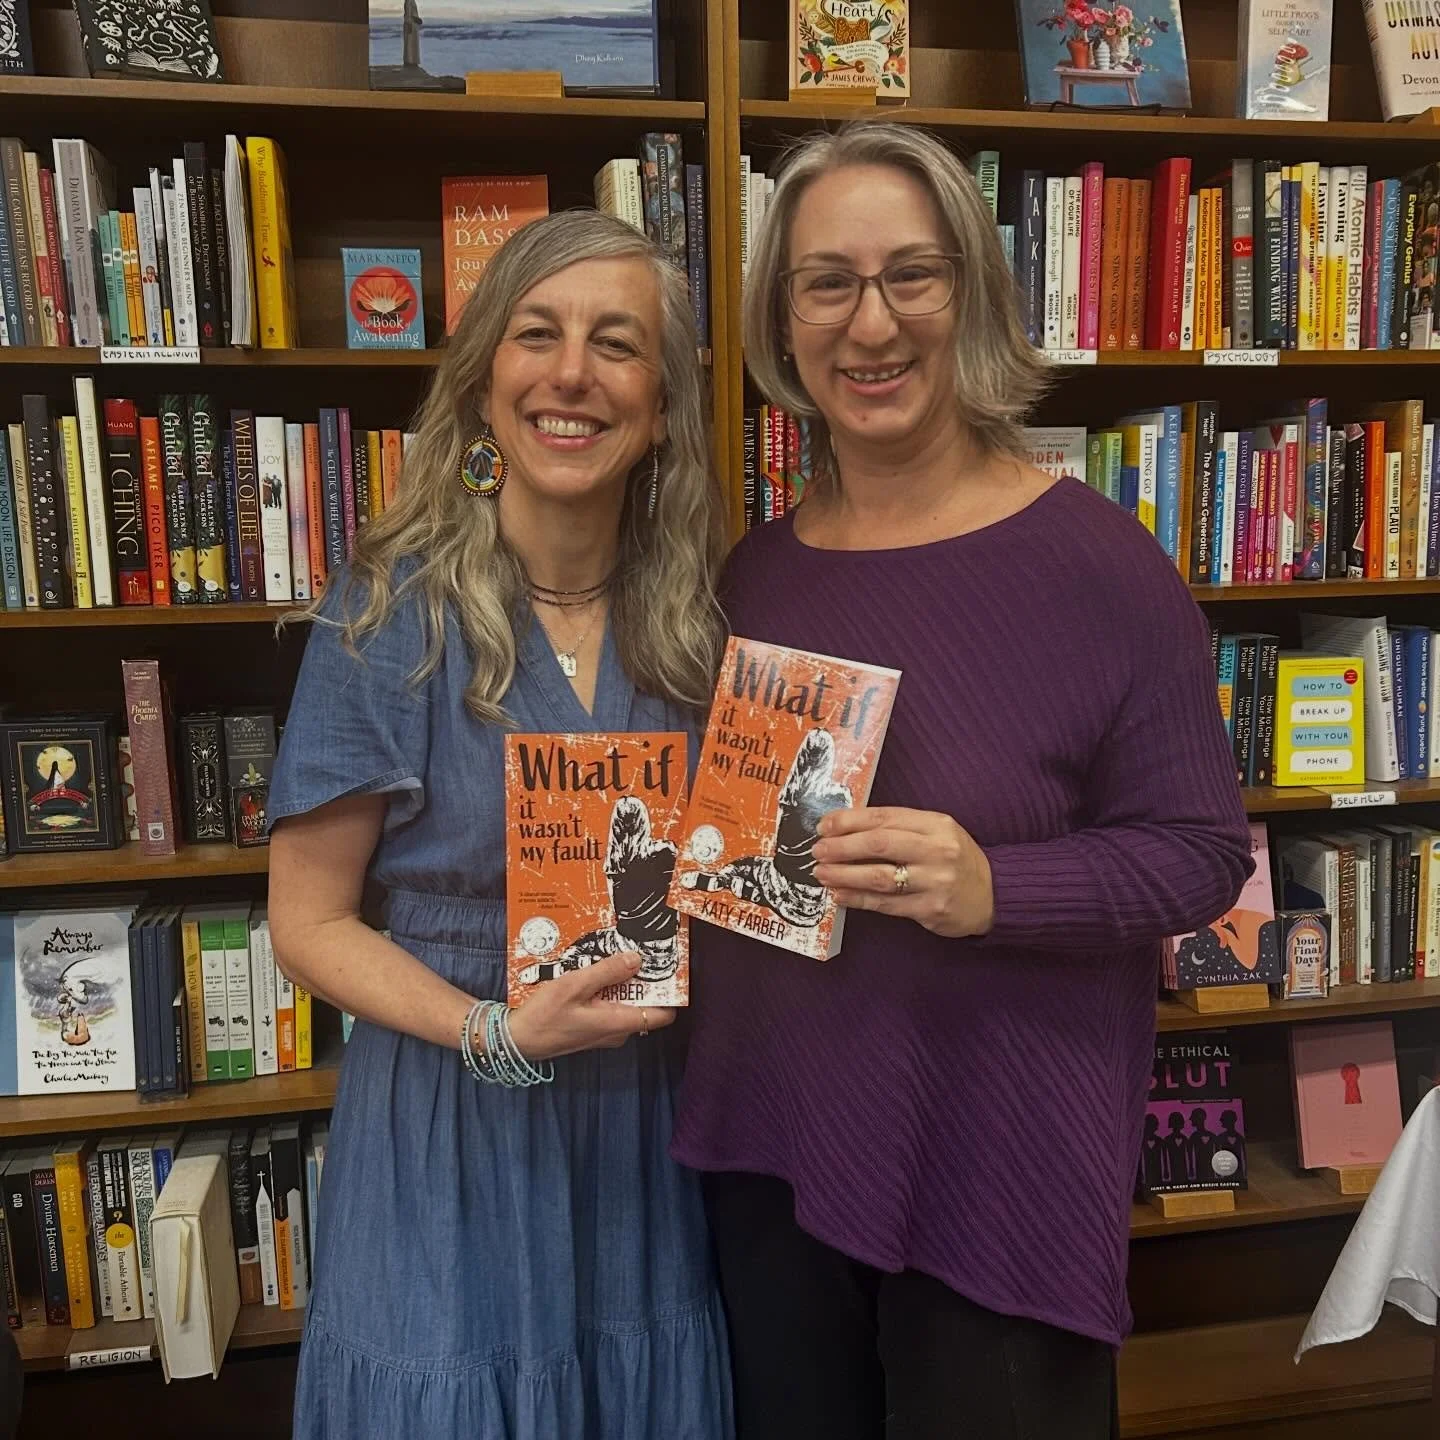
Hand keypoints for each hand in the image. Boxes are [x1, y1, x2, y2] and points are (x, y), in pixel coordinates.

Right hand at [505, 952, 674, 1060]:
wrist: (517, 1040)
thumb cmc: (544, 1015)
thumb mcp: (575, 985)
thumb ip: (607, 972)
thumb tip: (637, 959)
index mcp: (618, 1023)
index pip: (662, 1015)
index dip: (670, 993)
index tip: (668, 969)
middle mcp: (617, 1032)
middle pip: (645, 1006)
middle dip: (644, 982)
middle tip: (638, 954)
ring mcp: (605, 1033)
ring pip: (626, 1005)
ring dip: (624, 985)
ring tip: (614, 959)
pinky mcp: (592, 1030)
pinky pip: (611, 1008)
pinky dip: (609, 992)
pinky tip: (595, 976)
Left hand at [812, 806, 994, 938]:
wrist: (994, 895)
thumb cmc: (956, 859)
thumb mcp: (936, 832)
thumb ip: (900, 828)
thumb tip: (847, 829)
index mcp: (936, 824)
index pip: (885, 817)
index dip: (849, 821)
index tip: (825, 825)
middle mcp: (937, 850)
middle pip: (879, 844)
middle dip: (842, 847)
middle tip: (818, 850)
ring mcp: (934, 882)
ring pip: (879, 877)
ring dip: (844, 874)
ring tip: (822, 873)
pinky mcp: (930, 910)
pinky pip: (885, 904)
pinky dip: (858, 899)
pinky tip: (840, 894)